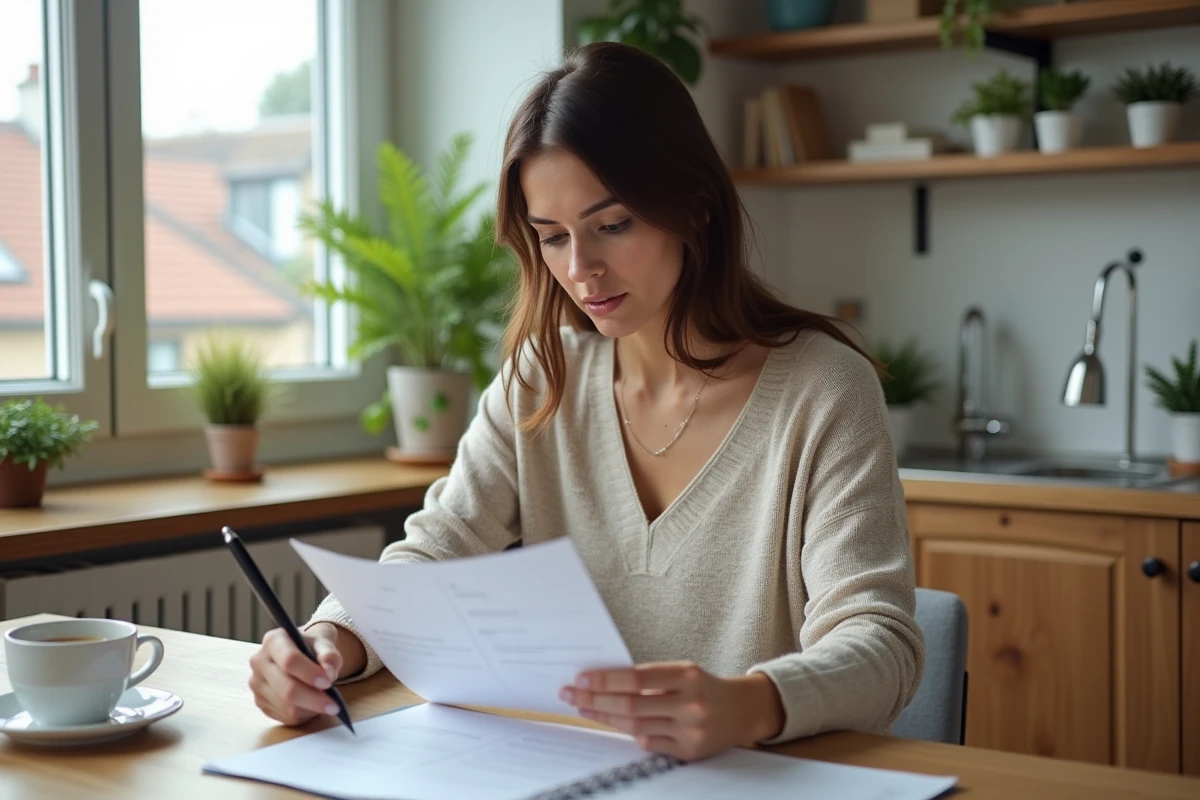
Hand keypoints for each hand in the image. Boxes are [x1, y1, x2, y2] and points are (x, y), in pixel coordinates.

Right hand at [248, 623, 348, 725]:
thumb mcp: (325, 644)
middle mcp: (259, 662)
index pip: (290, 660)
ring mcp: (256, 684)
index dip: (310, 674)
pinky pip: (284, 716)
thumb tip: (328, 673)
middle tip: (334, 706)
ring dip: (311, 709)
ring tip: (327, 705)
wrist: (301, 653)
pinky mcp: (260, 702)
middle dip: (313, 699)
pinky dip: (304, 715)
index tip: (328, 682)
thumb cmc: (312, 647)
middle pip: (286, 688)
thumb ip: (329, 655)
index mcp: (274, 640)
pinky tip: (314, 707)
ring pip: (286, 706)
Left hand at [560, 662, 784, 760]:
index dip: (605, 680)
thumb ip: (648, 677)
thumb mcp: (682, 671)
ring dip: (604, 717)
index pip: (636, 677)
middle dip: (595, 700)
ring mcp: (690, 730)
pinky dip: (627, 732)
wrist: (741, 711)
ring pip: (635, 726)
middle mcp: (690, 703)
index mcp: (687, 675)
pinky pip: (648, 743)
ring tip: (583, 708)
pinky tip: (611, 722)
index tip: (581, 679)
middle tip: (570, 694)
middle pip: (631, 705)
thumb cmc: (702, 686)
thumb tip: (602, 681)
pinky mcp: (688, 751)